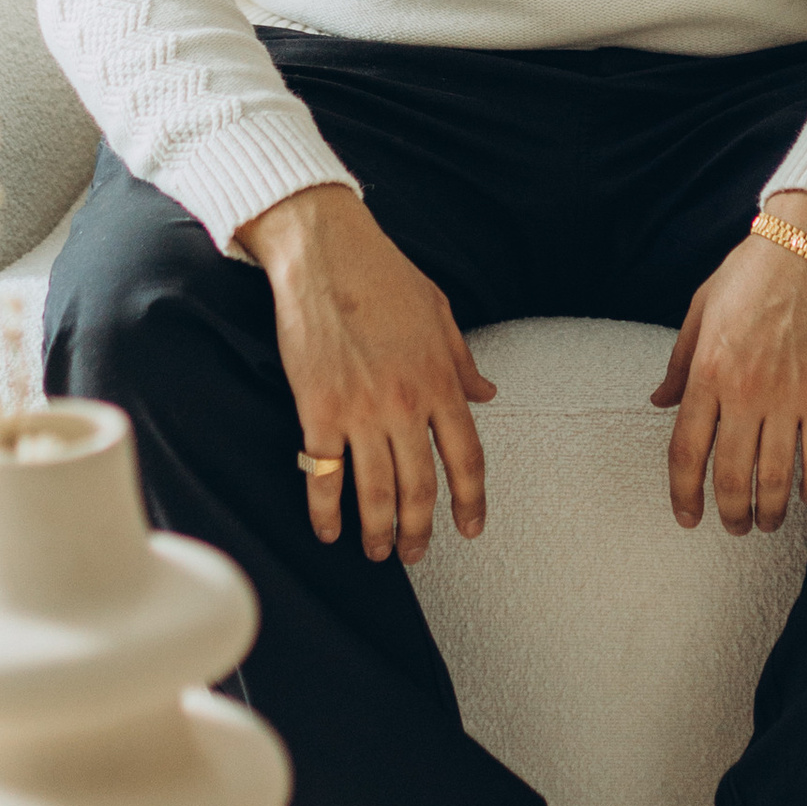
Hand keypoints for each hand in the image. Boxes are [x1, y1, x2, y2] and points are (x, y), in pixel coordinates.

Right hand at [236, 185, 495, 560]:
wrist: (326, 252)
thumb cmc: (384, 275)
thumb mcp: (439, 313)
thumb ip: (462, 361)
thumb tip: (488, 393)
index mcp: (441, 380)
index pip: (467, 458)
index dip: (471, 501)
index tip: (470, 529)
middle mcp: (406, 403)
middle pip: (420, 487)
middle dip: (419, 530)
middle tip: (414, 553)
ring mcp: (361, 410)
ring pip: (376, 491)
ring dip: (378, 531)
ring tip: (377, 551)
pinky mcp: (318, 409)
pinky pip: (323, 474)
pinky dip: (326, 510)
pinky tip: (328, 529)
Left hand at [651, 193, 806, 533]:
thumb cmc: (752, 272)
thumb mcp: (701, 310)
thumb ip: (680, 364)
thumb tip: (658, 403)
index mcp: (707, 372)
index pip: (686, 451)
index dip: (683, 494)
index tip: (686, 517)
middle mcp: (744, 391)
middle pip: (731, 475)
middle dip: (729, 513)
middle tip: (733, 528)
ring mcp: (788, 396)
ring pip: (776, 476)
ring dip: (771, 510)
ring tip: (768, 522)